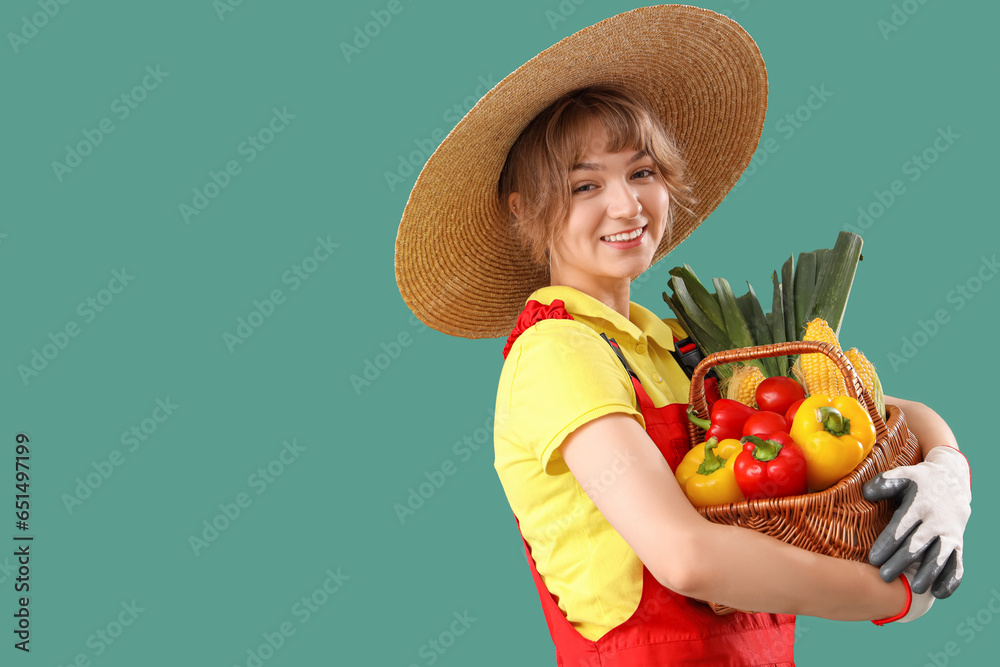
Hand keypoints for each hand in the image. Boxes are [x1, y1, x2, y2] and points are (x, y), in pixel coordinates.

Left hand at [863, 446, 970, 598]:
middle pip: (918, 545)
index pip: (901, 527)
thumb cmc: (919, 483)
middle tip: (884, 576)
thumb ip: (883, 483)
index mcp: (919, 505)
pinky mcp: (958, 545)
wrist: (953, 484)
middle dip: (901, 562)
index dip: (887, 544)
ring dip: (928, 573)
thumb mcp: (902, 475)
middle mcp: (936, 522)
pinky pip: (957, 565)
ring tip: (914, 589)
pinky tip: (938, 593)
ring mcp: (949, 535)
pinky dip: (950, 580)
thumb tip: (866, 493)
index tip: (873, 559)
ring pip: (940, 557)